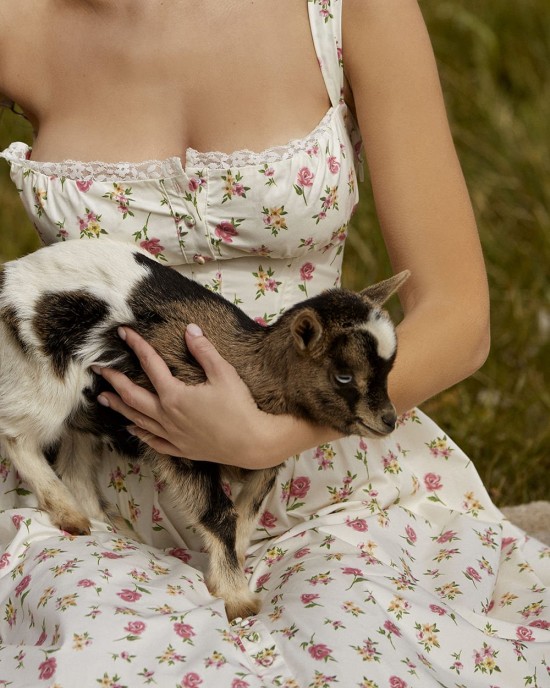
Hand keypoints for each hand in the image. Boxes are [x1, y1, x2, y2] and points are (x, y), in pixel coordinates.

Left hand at [94, 325, 293, 467]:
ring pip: (137, 419)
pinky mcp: (180, 448)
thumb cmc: (240, 407)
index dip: (137, 346)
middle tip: (98, 369)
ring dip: (118, 407)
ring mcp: (171, 435)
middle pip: (132, 396)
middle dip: (113, 380)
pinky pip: (152, 441)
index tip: (124, 333)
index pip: (150, 365)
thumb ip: (204, 351)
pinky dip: (139, 432)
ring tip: (103, 398)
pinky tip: (131, 428)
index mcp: (175, 395)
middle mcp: (167, 416)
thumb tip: (190, 330)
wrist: (252, 443)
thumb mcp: (224, 374)